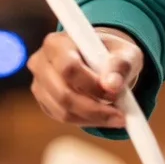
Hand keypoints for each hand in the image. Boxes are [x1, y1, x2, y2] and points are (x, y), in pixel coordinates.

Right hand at [27, 28, 143, 128]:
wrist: (100, 59)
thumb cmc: (112, 53)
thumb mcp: (125, 53)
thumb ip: (121, 65)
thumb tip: (112, 85)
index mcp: (57, 42)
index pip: (68, 67)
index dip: (92, 85)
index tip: (115, 93)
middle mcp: (41, 62)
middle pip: (63, 94)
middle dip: (94, 108)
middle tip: (119, 114)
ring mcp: (39, 83)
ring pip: (63, 111)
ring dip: (93, 118)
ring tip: (115, 116)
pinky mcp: (44, 101)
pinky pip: (63, 118)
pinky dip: (86, 121)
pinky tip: (102, 116)